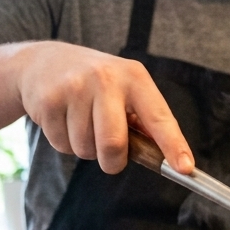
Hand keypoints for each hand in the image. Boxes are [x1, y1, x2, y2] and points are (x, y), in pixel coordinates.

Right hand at [13, 40, 193, 174]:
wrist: (43, 61)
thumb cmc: (94, 83)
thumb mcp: (124, 88)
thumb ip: (144, 121)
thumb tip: (167, 158)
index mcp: (134, 77)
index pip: (160, 118)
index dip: (173, 146)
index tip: (185, 168)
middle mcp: (106, 78)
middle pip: (114, 144)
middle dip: (113, 162)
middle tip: (111, 158)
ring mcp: (74, 88)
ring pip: (85, 148)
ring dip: (85, 149)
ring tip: (81, 124)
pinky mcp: (48, 101)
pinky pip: (61, 145)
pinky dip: (64, 143)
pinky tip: (63, 120)